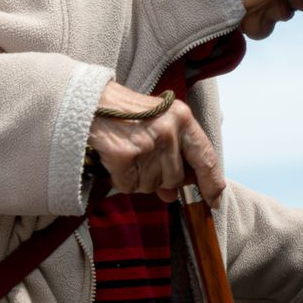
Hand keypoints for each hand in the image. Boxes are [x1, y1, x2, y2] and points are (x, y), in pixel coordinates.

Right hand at [87, 82, 223, 205]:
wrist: (88, 101)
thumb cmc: (124, 112)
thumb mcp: (157, 124)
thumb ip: (171, 156)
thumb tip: (173, 194)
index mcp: (182, 118)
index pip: (206, 158)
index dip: (211, 184)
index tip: (214, 201)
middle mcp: (168, 131)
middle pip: (175, 178)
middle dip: (159, 178)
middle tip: (141, 158)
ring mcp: (147, 143)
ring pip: (151, 185)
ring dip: (138, 178)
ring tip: (126, 154)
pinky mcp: (124, 155)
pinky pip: (129, 186)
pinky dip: (120, 179)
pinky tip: (115, 160)